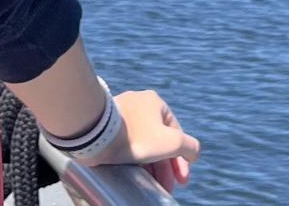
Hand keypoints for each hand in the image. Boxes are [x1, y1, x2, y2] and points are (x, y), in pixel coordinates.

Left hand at [85, 89, 200, 191]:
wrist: (96, 135)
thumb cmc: (136, 136)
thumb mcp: (172, 142)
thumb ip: (190, 147)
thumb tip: (193, 153)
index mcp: (155, 102)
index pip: (176, 132)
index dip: (182, 159)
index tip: (182, 180)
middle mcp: (138, 104)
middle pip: (159, 140)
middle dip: (166, 166)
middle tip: (168, 186)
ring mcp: (121, 114)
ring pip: (143, 143)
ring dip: (151, 165)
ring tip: (153, 185)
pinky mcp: (107, 126)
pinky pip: (126, 143)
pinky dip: (135, 159)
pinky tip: (137, 174)